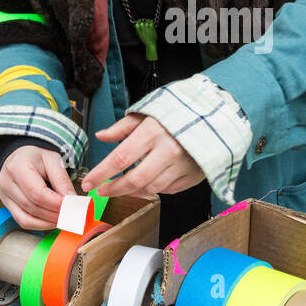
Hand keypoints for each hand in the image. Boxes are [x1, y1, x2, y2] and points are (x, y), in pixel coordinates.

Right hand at [0, 145, 72, 229]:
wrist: (23, 154)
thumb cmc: (38, 155)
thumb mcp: (54, 160)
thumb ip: (62, 180)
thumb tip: (72, 201)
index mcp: (17, 167)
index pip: (37, 193)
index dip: (56, 204)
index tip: (72, 207)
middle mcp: (6, 182)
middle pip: (32, 207)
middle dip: (54, 215)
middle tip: (72, 216)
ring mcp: (4, 194)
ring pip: (26, 218)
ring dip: (48, 223)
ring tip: (64, 219)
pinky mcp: (6, 203)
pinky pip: (22, 220)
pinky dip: (39, 225)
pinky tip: (52, 221)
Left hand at [81, 113, 204, 197]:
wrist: (216, 117)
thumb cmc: (178, 113)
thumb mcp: (148, 113)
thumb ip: (123, 127)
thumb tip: (101, 136)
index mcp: (154, 132)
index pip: (120, 158)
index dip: (102, 174)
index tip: (88, 183)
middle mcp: (168, 151)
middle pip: (134, 179)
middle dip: (114, 189)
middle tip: (101, 192)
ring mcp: (183, 165)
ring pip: (151, 188)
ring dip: (133, 191)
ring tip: (122, 188)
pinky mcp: (194, 175)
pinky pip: (169, 190)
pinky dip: (154, 190)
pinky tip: (146, 184)